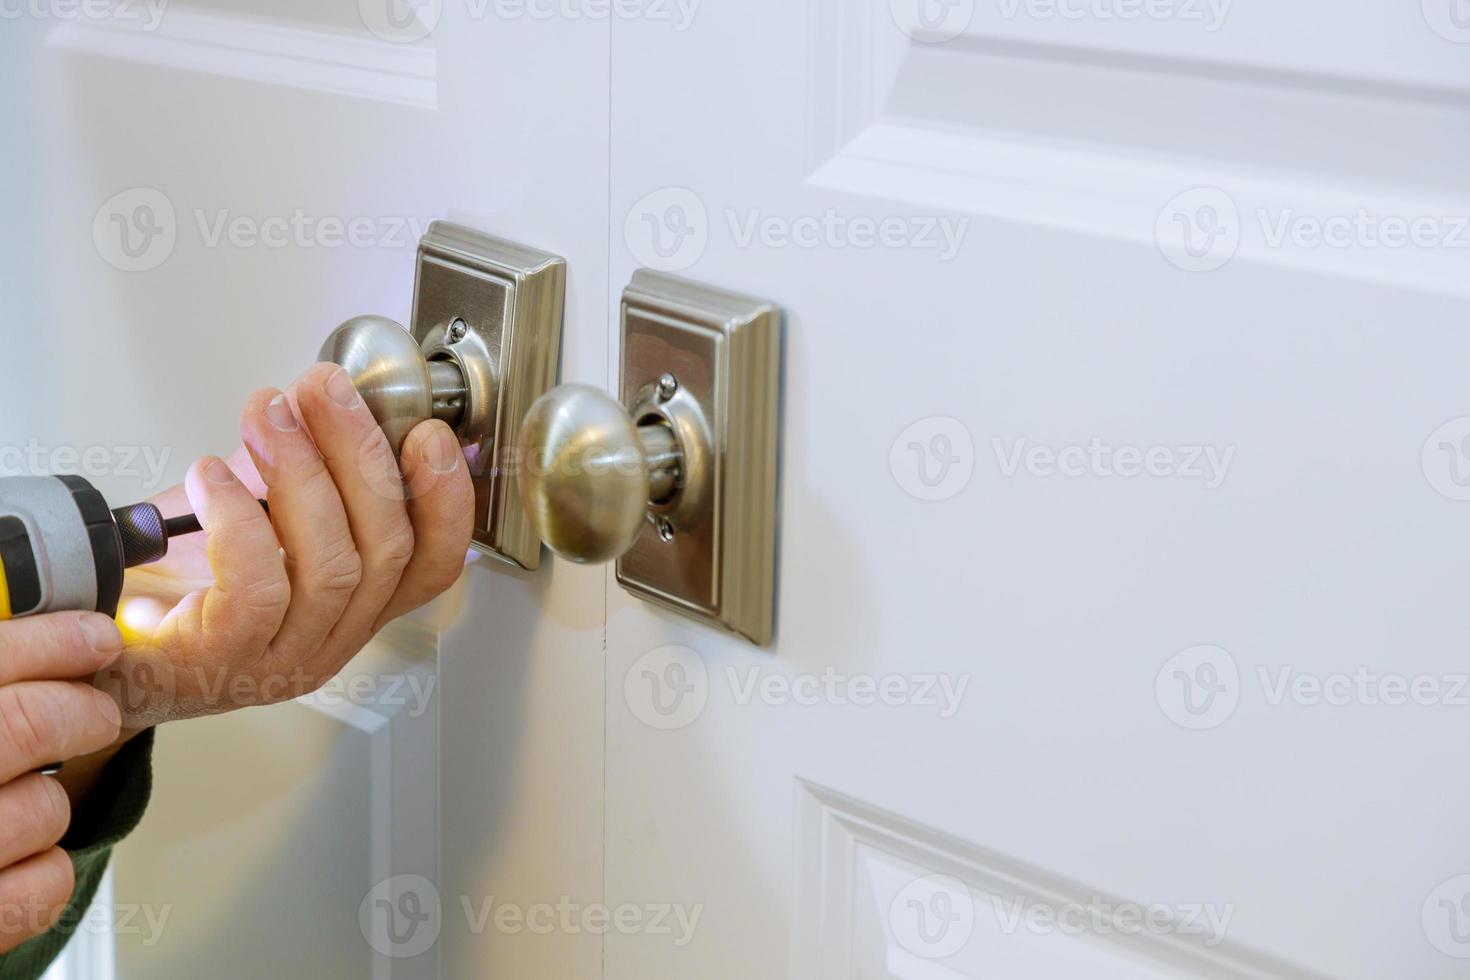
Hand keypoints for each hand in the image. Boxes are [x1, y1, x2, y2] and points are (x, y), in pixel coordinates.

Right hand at [0, 612, 122, 952]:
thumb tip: (38, 636)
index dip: (52, 641)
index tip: (96, 637)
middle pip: (28, 723)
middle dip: (81, 711)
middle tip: (95, 714)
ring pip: (45, 806)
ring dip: (50, 801)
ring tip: (17, 801)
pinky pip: (44, 884)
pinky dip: (45, 870)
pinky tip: (16, 859)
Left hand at [105, 363, 473, 728]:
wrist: (93, 650)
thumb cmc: (172, 588)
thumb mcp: (256, 523)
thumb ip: (299, 478)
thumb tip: (324, 401)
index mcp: (352, 609)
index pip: (432, 565)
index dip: (446, 501)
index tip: (428, 434)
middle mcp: (329, 640)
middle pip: (385, 549)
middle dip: (360, 454)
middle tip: (324, 389)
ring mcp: (280, 659)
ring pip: (330, 564)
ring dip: (301, 471)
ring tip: (266, 413)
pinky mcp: (221, 661)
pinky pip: (257, 586)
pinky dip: (240, 518)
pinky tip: (210, 475)